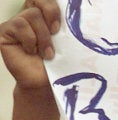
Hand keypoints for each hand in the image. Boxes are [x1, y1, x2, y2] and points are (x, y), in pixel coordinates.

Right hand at [1, 0, 61, 119]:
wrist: (44, 83)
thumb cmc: (57, 63)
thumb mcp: (66, 42)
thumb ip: (67, 26)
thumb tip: (79, 14)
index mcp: (45, 15)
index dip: (54, 5)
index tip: (63, 21)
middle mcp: (29, 16)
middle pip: (39, 0)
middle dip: (51, 14)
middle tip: (57, 32)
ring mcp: (16, 23)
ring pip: (31, 15)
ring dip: (43, 36)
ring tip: (47, 53)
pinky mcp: (5, 31)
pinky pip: (19, 26)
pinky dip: (30, 40)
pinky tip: (32, 52)